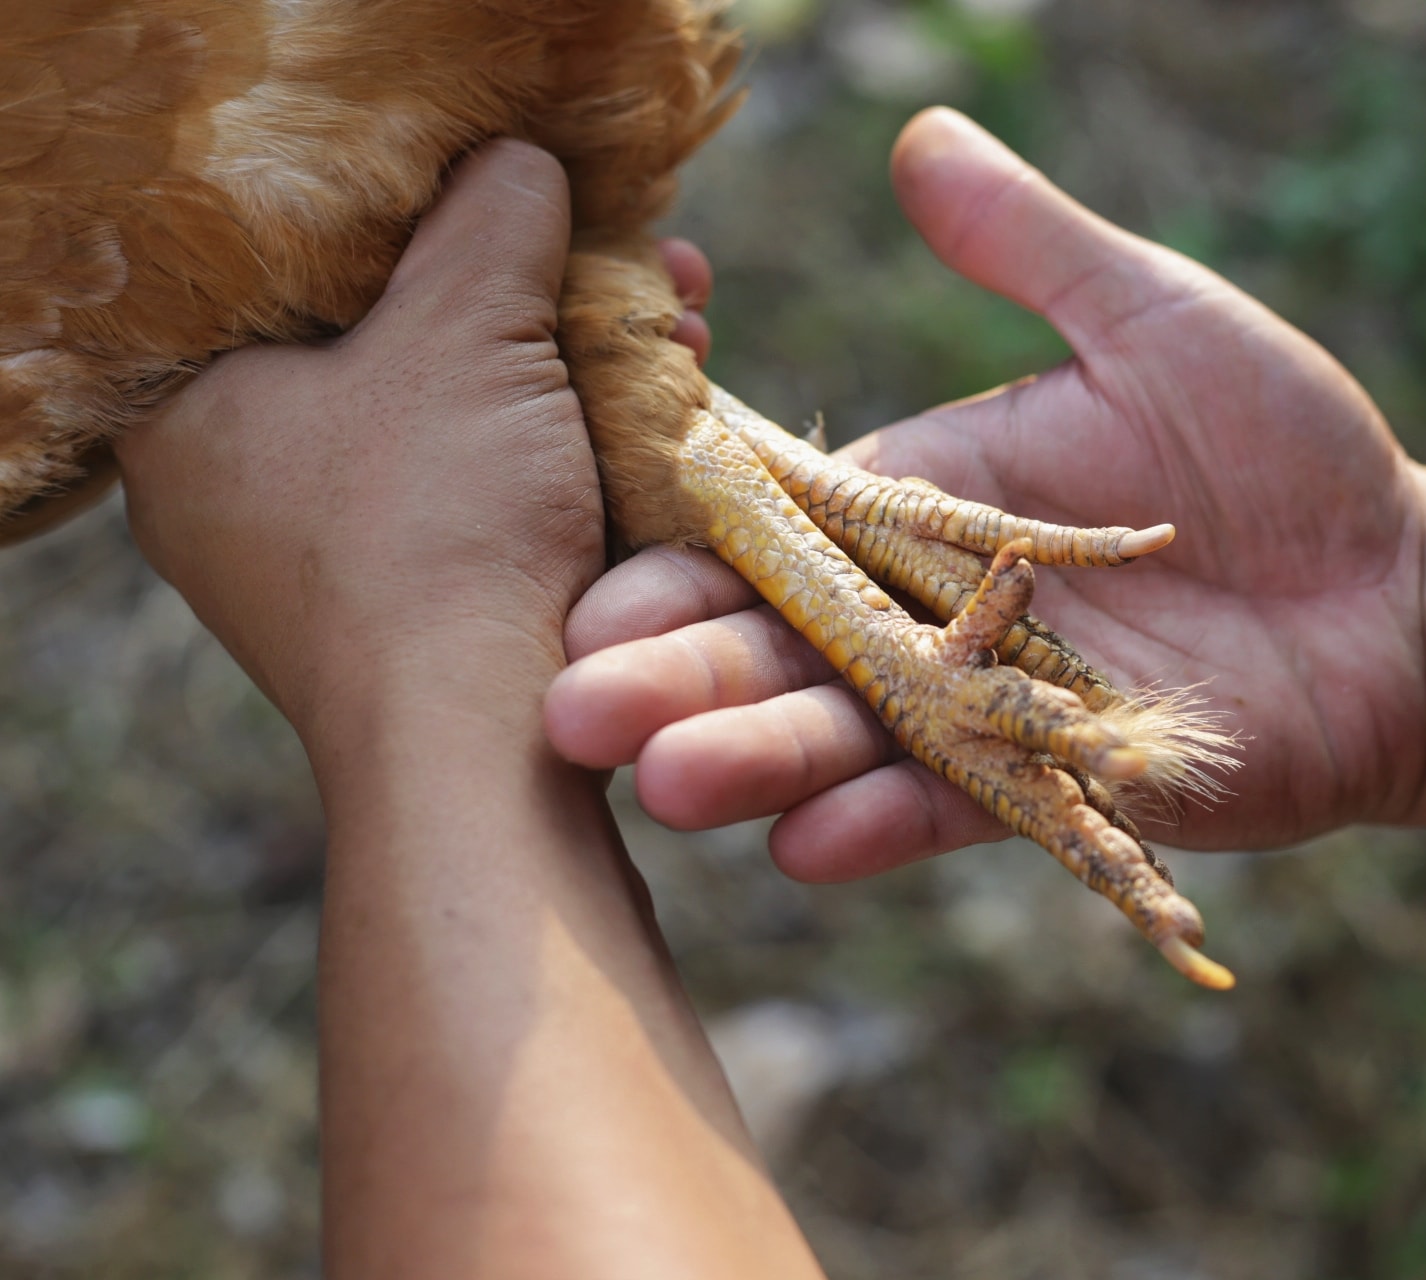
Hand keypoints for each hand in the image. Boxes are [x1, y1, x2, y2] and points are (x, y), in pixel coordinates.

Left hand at [118, 139, 712, 760]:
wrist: (482, 749)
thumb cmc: (440, 533)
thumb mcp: (470, 332)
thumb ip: (493, 218)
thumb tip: (524, 160)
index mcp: (192, 407)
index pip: (306, 260)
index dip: (432, 210)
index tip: (533, 193)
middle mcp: (235, 486)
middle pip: (396, 337)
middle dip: (531, 293)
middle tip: (631, 263)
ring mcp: (319, 559)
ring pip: (455, 418)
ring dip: (569, 366)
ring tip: (677, 333)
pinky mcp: (404, 610)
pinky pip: (481, 491)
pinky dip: (561, 446)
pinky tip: (651, 412)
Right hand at [545, 109, 1425, 878]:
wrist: (1399, 596)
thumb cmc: (1283, 449)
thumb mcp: (1153, 321)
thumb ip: (1032, 246)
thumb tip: (918, 133)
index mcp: (919, 498)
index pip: (770, 519)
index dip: (676, 542)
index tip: (584, 561)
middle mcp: (924, 610)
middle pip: (776, 639)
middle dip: (673, 672)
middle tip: (567, 706)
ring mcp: (982, 705)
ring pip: (844, 730)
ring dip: (753, 755)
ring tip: (663, 780)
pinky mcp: (1052, 786)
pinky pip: (955, 807)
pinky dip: (885, 823)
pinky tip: (808, 841)